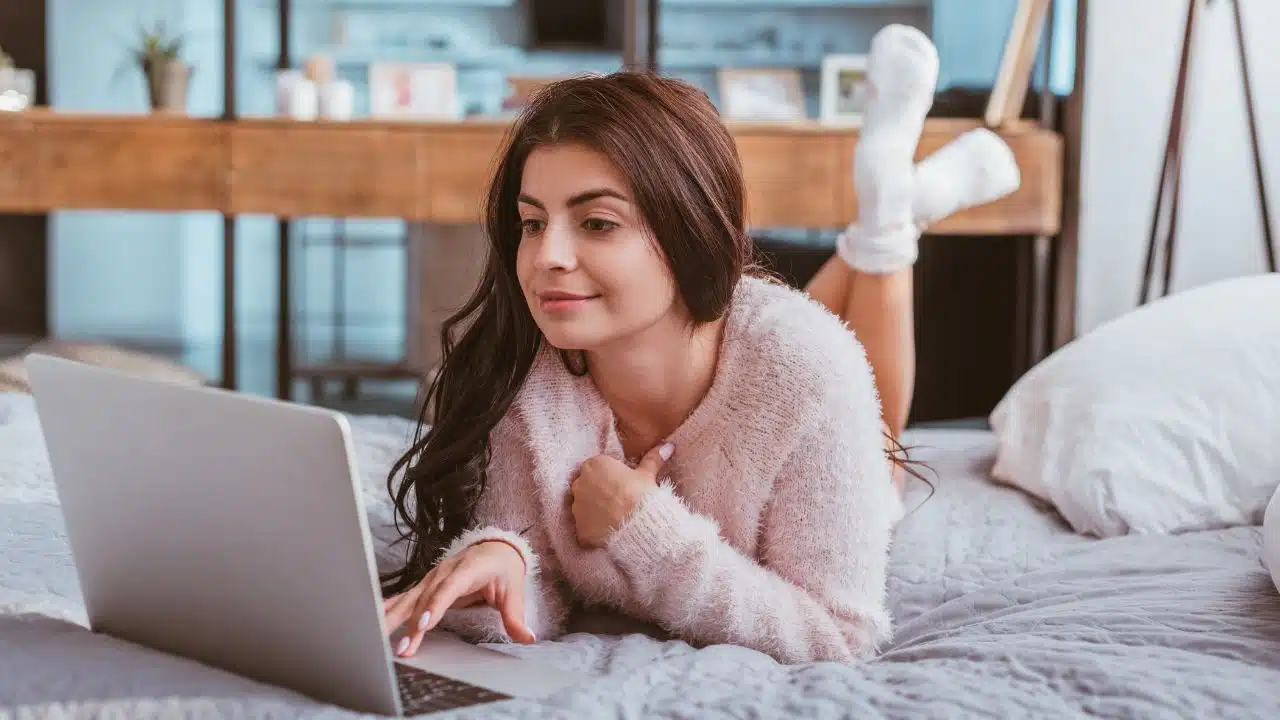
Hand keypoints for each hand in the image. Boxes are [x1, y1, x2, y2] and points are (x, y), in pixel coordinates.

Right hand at [382, 540, 533, 656]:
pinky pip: (404, 598)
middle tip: (402, 648)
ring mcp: (431, 577)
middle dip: (410, 623)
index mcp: (467, 569)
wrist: (495, 548)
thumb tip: (527, 637)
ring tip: (378, 639)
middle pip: (423, 597)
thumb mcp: (513, 590)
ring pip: (409, 598)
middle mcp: (444, 571)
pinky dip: (388, 610)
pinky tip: (372, 621)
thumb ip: (515, 615)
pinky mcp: (425, 585)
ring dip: (393, 620)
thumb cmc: (503, 569)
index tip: (423, 625)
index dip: (434, 606)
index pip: (448, 589)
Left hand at [570, 442, 672, 548]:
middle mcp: (580, 483)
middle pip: (586, 485)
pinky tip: (608, 531)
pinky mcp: (579, 527)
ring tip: (614, 517)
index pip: (597, 467)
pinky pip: (584, 527)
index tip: (620, 484)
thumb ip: (653, 458)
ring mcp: (576, 506)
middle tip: (617, 500)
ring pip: (583, 506)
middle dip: (598, 491)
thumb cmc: (640, 494)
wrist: (636, 525)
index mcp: (594, 465)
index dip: (609, 476)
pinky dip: (593, 529)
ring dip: (594, 510)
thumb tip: (667, 446)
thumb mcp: (648, 474)